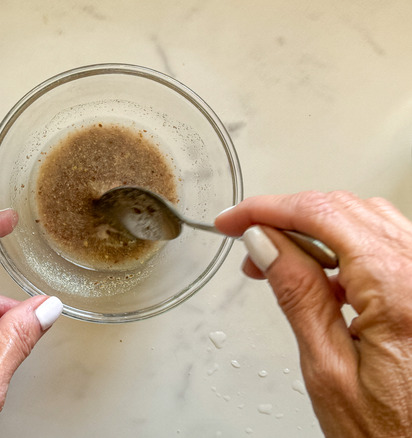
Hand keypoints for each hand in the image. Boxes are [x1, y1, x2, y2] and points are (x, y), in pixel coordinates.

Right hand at [216, 191, 411, 436]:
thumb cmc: (393, 431)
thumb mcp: (327, 369)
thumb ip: (298, 295)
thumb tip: (265, 241)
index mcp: (398, 289)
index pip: (321, 215)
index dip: (265, 209)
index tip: (231, 220)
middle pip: (344, 208)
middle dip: (286, 218)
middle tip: (245, 242)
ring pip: (366, 219)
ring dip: (315, 228)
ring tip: (276, 259)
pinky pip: (387, 243)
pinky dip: (346, 244)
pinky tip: (322, 274)